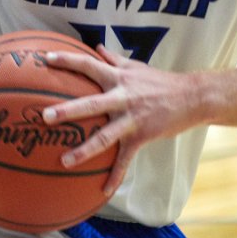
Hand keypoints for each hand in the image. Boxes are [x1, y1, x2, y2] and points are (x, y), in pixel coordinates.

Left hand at [43, 45, 199, 197]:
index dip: (67, 60)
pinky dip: (115, 176)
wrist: (191, 97)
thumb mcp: (135, 66)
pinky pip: (125, 159)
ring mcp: (131, 118)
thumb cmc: (159, 81)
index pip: (89, 64)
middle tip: (45, 116)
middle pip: (91, 103)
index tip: (46, 59)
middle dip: (68, 110)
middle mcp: (122, 96)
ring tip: (64, 160)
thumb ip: (113, 58)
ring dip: (84, 149)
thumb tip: (96, 46)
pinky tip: (103, 191)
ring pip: (105, 136)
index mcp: (118, 77)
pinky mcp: (141, 136)